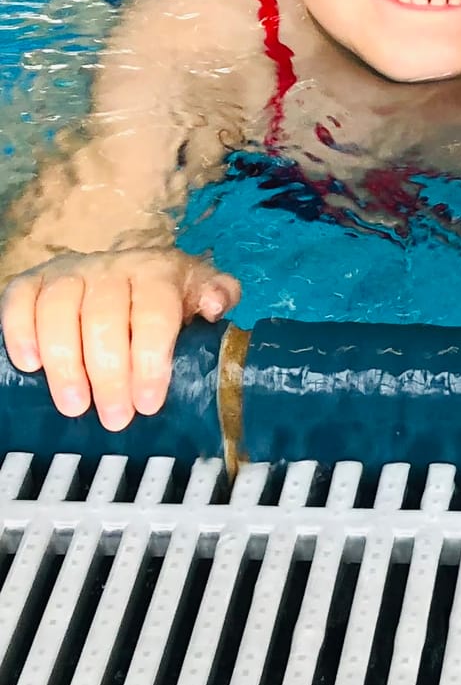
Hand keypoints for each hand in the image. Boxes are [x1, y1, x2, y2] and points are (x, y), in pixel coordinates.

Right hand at [1, 250, 238, 430]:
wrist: (126, 270)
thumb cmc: (165, 294)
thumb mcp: (199, 291)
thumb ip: (218, 294)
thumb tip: (217, 305)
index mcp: (157, 270)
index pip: (153, 312)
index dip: (150, 360)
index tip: (149, 403)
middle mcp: (111, 267)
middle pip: (104, 318)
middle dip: (110, 375)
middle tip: (115, 418)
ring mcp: (70, 272)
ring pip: (58, 312)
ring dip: (64, 364)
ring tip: (75, 406)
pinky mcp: (33, 281)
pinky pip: (19, 301)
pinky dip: (20, 333)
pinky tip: (30, 366)